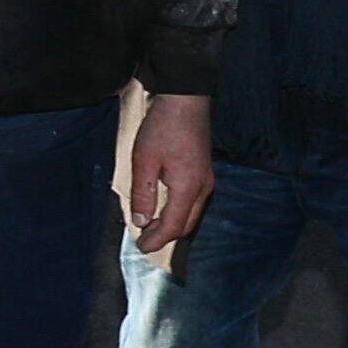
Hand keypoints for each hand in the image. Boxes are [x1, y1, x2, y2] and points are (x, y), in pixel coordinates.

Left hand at [123, 93, 214, 258]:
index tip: (141, 247)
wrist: (186, 100)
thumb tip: (141, 221)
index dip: (157, 240)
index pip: (174, 227)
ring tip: (152, 228)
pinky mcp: (204, 171)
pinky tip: (165, 208)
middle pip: (187, 224)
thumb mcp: (144, 161)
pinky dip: (179, 211)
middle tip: (144, 241)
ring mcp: (207, 179)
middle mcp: (203, 188)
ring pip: (192, 214)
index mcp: (189, 188)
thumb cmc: (163, 127)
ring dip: (173, 224)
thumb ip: (143, 194)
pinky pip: (194, 202)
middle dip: (166, 236)